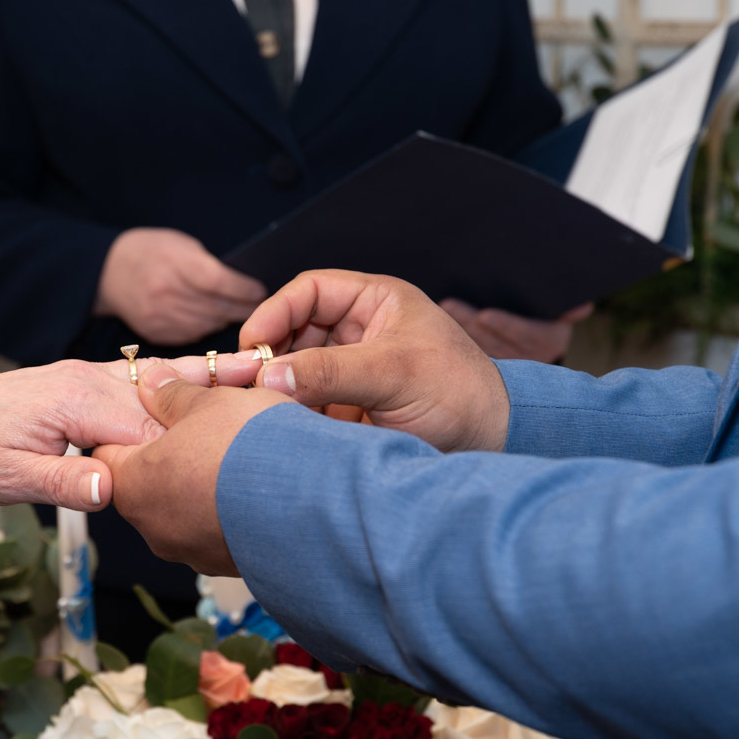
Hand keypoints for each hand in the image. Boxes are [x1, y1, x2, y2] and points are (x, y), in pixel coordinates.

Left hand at [0, 351, 264, 511]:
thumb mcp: (7, 478)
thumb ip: (64, 482)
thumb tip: (113, 490)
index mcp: (76, 400)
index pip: (150, 425)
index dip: (195, 440)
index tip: (247, 446)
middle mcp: (91, 378)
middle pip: (170, 391)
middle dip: (222, 395)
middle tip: (283, 391)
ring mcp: (93, 373)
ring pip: (165, 375)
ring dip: (213, 375)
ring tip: (268, 371)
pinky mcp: (92, 379)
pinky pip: (148, 376)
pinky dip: (186, 375)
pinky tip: (218, 375)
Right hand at [95, 228, 266, 344]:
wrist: (108, 272)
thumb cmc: (151, 251)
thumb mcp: (180, 244)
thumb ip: (208, 264)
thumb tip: (242, 285)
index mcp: (175, 263)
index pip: (219, 282)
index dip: (243, 290)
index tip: (259, 290)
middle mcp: (167, 292)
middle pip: (216, 307)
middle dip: (242, 308)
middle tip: (260, 307)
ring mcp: (161, 316)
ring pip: (208, 325)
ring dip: (226, 320)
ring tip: (239, 313)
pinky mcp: (157, 333)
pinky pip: (192, 335)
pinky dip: (206, 328)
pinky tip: (212, 319)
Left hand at [95, 365, 290, 575]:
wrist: (312, 501)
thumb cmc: (249, 444)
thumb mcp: (208, 400)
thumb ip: (171, 392)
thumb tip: (151, 383)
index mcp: (133, 483)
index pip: (110, 451)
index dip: (135, 424)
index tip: (164, 409)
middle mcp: (152, 526)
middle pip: (149, 481)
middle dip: (173, 453)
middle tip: (207, 425)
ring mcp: (190, 550)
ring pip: (185, 506)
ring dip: (204, 481)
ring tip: (239, 453)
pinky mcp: (226, 564)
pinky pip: (218, 528)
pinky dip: (230, 507)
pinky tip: (256, 484)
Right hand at [239, 269, 508, 452]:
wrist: (493, 447)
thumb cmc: (460, 396)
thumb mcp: (394, 375)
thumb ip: (330, 372)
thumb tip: (269, 376)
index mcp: (375, 303)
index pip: (309, 291)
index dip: (276, 312)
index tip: (252, 342)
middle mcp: (358, 331)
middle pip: (292, 330)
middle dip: (268, 353)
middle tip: (244, 380)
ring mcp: (350, 370)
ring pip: (293, 369)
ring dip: (274, 386)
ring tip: (256, 406)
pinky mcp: (345, 407)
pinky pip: (303, 402)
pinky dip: (287, 412)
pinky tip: (276, 425)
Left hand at [439, 299, 592, 361]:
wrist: (542, 366)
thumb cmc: (547, 322)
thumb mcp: (561, 316)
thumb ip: (569, 310)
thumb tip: (583, 306)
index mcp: (548, 341)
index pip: (527, 335)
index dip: (506, 325)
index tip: (485, 315)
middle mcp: (527, 358)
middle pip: (495, 341)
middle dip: (472, 323)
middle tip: (450, 305)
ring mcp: (504, 369)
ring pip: (478, 350)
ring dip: (459, 329)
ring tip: (441, 309)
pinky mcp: (484, 373)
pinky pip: (465, 359)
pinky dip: (450, 345)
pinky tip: (434, 330)